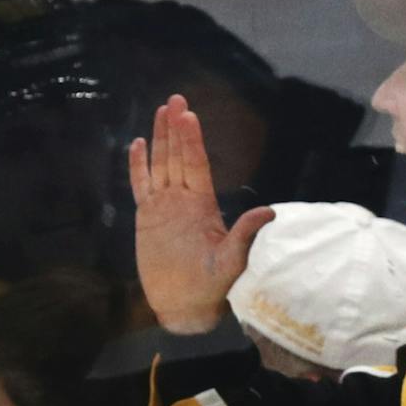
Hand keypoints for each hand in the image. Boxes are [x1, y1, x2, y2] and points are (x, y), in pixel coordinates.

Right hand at [128, 94, 274, 333]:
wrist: (186, 305)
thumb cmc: (212, 286)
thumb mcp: (232, 260)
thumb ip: (245, 234)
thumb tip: (269, 211)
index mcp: (203, 205)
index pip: (196, 165)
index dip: (191, 140)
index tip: (189, 116)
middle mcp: (183, 200)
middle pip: (178, 157)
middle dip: (176, 129)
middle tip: (175, 100)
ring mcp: (164, 207)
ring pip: (161, 165)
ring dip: (159, 139)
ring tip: (160, 112)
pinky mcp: (147, 218)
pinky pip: (141, 186)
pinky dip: (137, 167)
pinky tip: (136, 145)